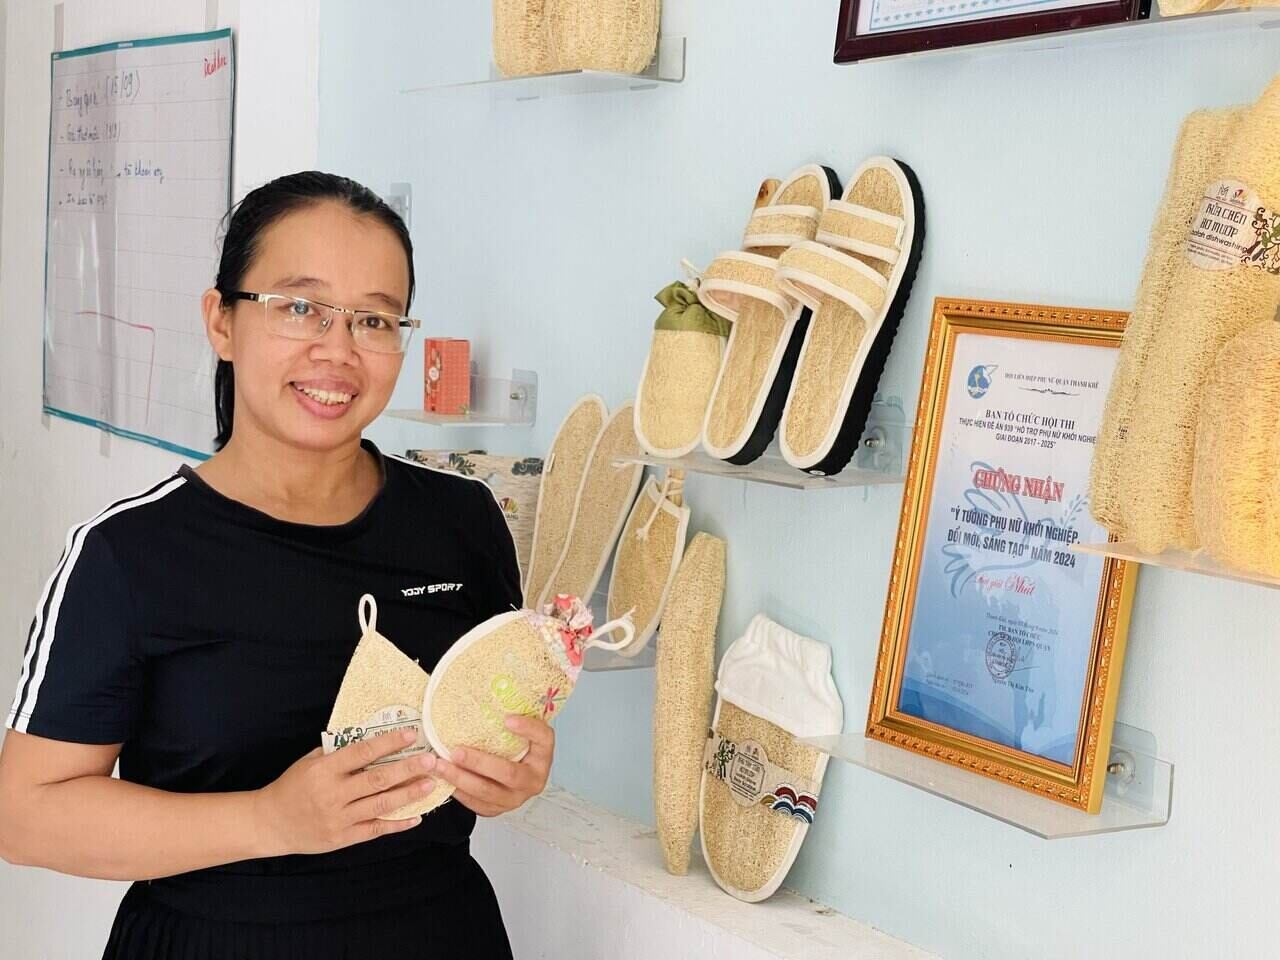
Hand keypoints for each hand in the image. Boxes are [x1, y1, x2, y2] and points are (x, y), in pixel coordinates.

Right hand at [252, 729, 436, 855]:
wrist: (270, 823)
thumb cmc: (292, 787)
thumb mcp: (309, 762)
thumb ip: (337, 752)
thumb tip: (370, 737)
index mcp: (324, 770)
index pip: (362, 753)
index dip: (388, 743)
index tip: (411, 734)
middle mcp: (332, 794)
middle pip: (377, 780)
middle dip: (407, 769)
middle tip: (431, 760)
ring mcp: (338, 818)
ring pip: (380, 805)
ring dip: (408, 794)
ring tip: (430, 784)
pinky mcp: (342, 838)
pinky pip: (375, 830)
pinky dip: (397, 824)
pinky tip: (416, 816)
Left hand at [426, 715, 553, 817]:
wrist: (515, 778)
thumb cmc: (515, 747)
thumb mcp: (522, 733)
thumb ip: (515, 718)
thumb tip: (491, 686)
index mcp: (543, 757)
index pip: (543, 739)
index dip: (527, 729)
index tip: (507, 718)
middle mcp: (533, 780)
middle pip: (508, 773)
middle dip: (479, 763)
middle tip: (456, 751)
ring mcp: (514, 799)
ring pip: (486, 792)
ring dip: (460, 778)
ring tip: (439, 765)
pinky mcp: (496, 810)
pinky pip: (475, 803)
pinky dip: (457, 790)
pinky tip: (442, 777)